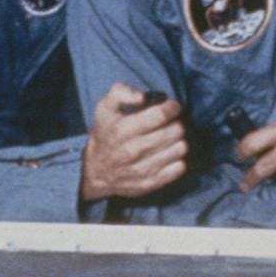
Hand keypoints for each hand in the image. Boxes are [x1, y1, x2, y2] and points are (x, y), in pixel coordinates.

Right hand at [80, 83, 186, 200]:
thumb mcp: (104, 108)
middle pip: (176, 130)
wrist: (95, 171)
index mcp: (123, 129)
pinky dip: (177, 159)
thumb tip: (142, 96)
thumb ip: (121, 93)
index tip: (171, 107)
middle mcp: (134, 150)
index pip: (161, 115)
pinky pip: (179, 168)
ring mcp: (143, 169)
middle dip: (175, 123)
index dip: (172, 107)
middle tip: (169, 124)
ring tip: (168, 139)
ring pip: (180, 148)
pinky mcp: (150, 183)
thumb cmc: (105, 134)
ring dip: (178, 141)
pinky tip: (167, 154)